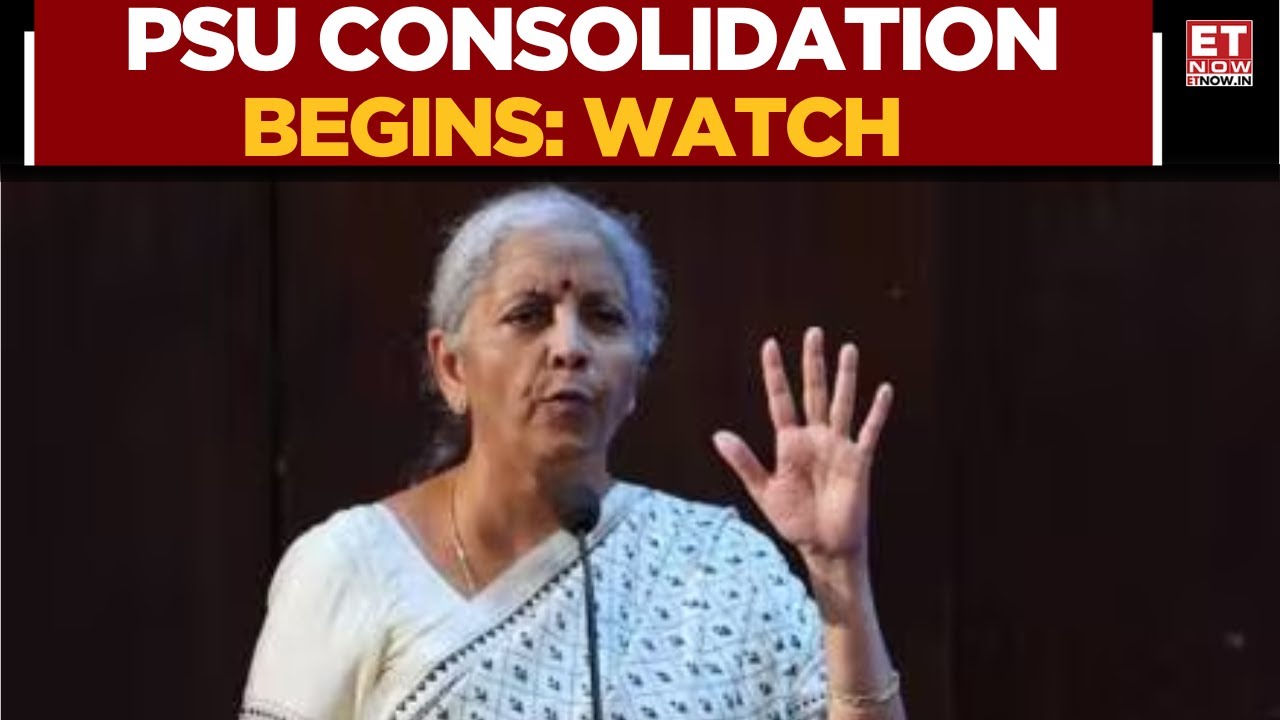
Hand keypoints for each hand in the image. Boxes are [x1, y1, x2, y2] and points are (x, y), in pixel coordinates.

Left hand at [713, 328, 892, 567]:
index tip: (769, 344)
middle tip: (813, 332)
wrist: (824, 547)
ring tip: (847, 348)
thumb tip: (718, 435)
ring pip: (841, 403)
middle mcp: (815, 437)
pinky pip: (869, 431)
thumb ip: (744, 462)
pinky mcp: (859, 461)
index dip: (774, 373)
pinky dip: (877, 412)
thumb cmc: (794, 520)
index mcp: (789, 443)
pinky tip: (883, 389)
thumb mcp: (765, 491)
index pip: (780, 399)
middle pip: (813, 391)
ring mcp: (838, 446)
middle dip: (812, 363)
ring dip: (844, 377)